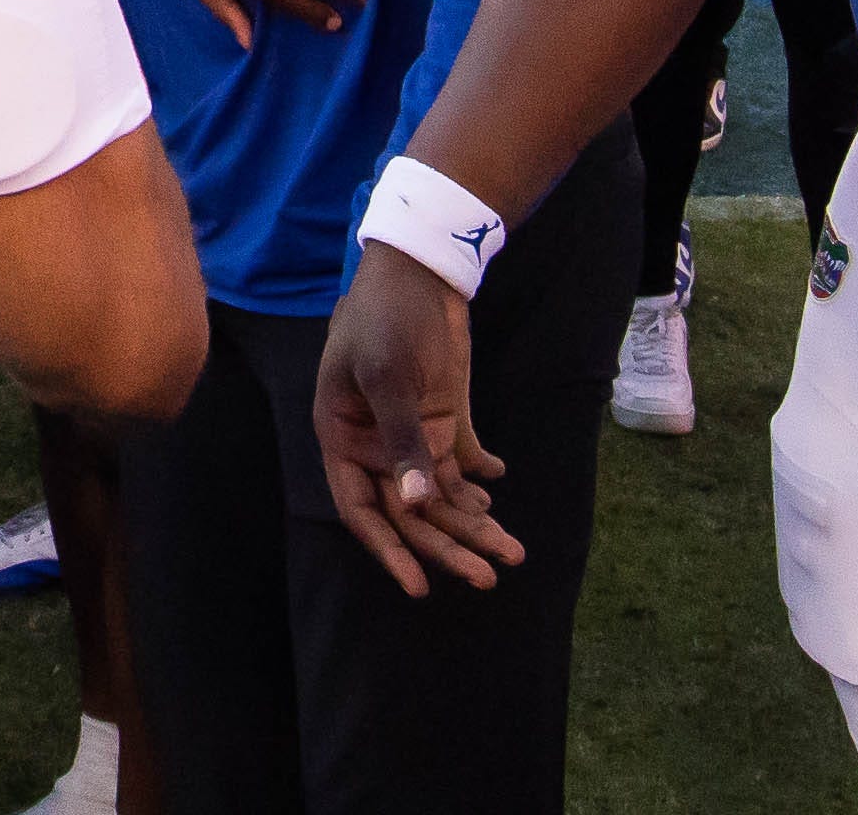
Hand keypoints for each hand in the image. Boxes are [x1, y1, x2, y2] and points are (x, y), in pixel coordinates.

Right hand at [312, 242, 520, 595]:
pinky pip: (458, 467)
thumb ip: (401, 439)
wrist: (421, 269)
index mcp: (344, 437)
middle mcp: (376, 446)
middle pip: (410, 512)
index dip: (389, 551)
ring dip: (473, 524)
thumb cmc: (386, 316)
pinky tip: (497, 489)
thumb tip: (415, 504)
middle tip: (489, 576)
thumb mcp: (388, 375)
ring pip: (439, 496)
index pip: (362, 510)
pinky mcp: (439, 419)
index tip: (420, 587)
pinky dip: (479, 482)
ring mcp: (410, 434)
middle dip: (448, 546)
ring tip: (512, 552)